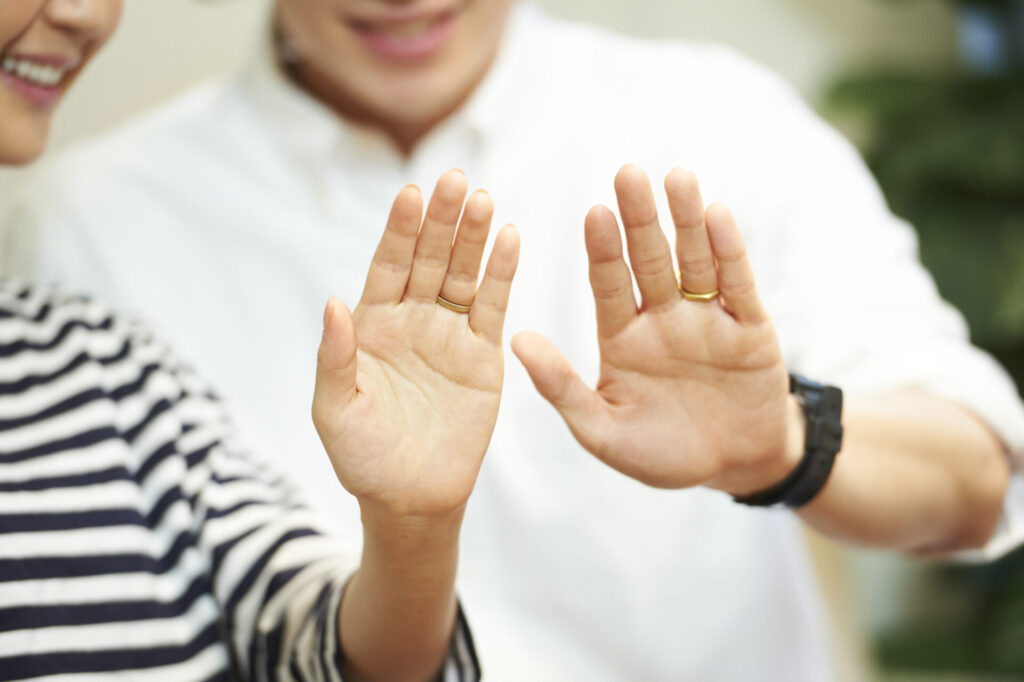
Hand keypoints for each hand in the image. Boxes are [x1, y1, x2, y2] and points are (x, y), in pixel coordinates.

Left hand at [313, 170, 519, 519]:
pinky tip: (509, 239)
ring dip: (474, 238)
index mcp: (372, 326)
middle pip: (430, 259)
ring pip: (464, 275)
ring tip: (484, 200)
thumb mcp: (334, 409)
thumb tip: (332, 302)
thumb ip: (335, 356)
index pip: (388, 265)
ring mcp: (449, 336)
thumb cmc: (362, 457)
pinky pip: (494, 308)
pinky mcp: (483, 357)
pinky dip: (502, 274)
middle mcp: (412, 321)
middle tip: (456, 179)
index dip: (400, 231)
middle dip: (442, 220)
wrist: (410, 498)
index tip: (412, 193)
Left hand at [512, 164, 793, 493]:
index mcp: (622, 338)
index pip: (609, 284)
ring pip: (694, 261)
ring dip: (686, 221)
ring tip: (675, 177)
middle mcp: (662, 319)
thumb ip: (561, 387)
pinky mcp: (749, 328)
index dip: (603, 249)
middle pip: (648, 259)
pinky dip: (729, 251)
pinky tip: (717, 214)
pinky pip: (738, 284)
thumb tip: (515, 341)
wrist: (734, 467)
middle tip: (627, 173)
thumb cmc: (661, 453)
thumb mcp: (602, 431)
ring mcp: (707, 319)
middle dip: (639, 218)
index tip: (593, 212)